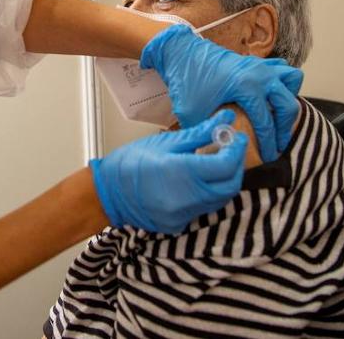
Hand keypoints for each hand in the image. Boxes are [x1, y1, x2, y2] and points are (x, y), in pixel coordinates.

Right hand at [89, 110, 247, 233]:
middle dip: (236, 167)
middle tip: (230, 149)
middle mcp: (187, 198)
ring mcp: (183, 215)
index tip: (236, 137)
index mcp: (183, 172)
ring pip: (219, 200)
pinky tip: (199, 181)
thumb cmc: (131, 162)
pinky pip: (203, 209)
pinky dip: (207, 194)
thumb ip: (200, 133)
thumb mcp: (167, 142)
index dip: (236, 149)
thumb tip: (225, 118)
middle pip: (230, 186)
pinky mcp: (178, 225)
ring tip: (215, 163)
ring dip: (223, 181)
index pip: (226, 165)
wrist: (107, 192)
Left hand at [140, 24, 301, 160]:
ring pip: (292, 81)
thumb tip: (221, 152)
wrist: (181, 52)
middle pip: (288, 106)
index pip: (266, 122)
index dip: (268, 144)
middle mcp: (260, 74)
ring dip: (287, 100)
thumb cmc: (186, 82)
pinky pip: (283, 69)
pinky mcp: (257, 61)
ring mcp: (261, 65)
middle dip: (284, 129)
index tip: (267, 157)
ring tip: (276, 116)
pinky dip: (282, 83)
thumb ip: (209, 134)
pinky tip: (269, 97)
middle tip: (276, 144)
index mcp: (246, 87)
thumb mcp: (192, 114)